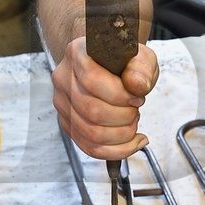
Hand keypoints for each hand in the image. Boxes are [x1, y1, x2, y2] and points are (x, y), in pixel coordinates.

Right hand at [51, 37, 160, 160]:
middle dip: (124, 117)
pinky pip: (90, 147)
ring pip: (90, 133)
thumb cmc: (124, 60)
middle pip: (91, 111)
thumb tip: (136, 86)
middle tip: (136, 110)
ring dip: (122, 134)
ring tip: (133, 122)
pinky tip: (134, 142)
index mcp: (77, 54)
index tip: (138, 97)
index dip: (120, 94)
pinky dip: (117, 150)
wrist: (110, 66)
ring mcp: (62, 104)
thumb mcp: (140, 56)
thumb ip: (141, 67)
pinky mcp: (68, 124)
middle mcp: (63, 79)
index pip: (92, 79)